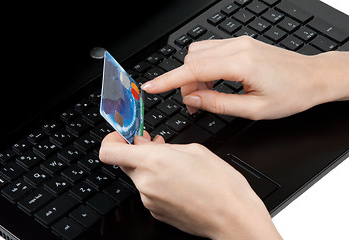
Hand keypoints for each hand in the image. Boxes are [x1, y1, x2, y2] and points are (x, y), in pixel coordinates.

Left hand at [99, 131, 281, 239]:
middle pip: (124, 162)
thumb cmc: (220, 184)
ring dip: (150, 168)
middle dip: (136, 151)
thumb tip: (143, 144)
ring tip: (175, 165)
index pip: (109, 151)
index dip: (112, 140)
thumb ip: (161, 146)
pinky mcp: (156, 212)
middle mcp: (145, 183)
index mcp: (153, 162)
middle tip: (153, 144)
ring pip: (139, 177)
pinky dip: (157, 183)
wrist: (232, 217)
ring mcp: (149, 200)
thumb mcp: (193, 150)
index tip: (123, 135)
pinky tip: (178, 181)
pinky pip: (149, 191)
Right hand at [141, 36, 348, 119]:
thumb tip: (191, 100)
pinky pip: (210, 51)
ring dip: (194, 75)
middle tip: (195, 104)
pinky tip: (213, 82)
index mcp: (241, 64)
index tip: (151, 87)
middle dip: (185, 83)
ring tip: (206, 95)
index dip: (168, 80)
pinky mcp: (240, 43)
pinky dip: (203, 67)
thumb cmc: (291, 95)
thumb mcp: (253, 109)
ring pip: (198, 53)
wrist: (312, 78)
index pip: (193, 70)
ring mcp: (238, 42)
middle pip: (192, 60)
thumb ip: (218, 104)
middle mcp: (237, 47)